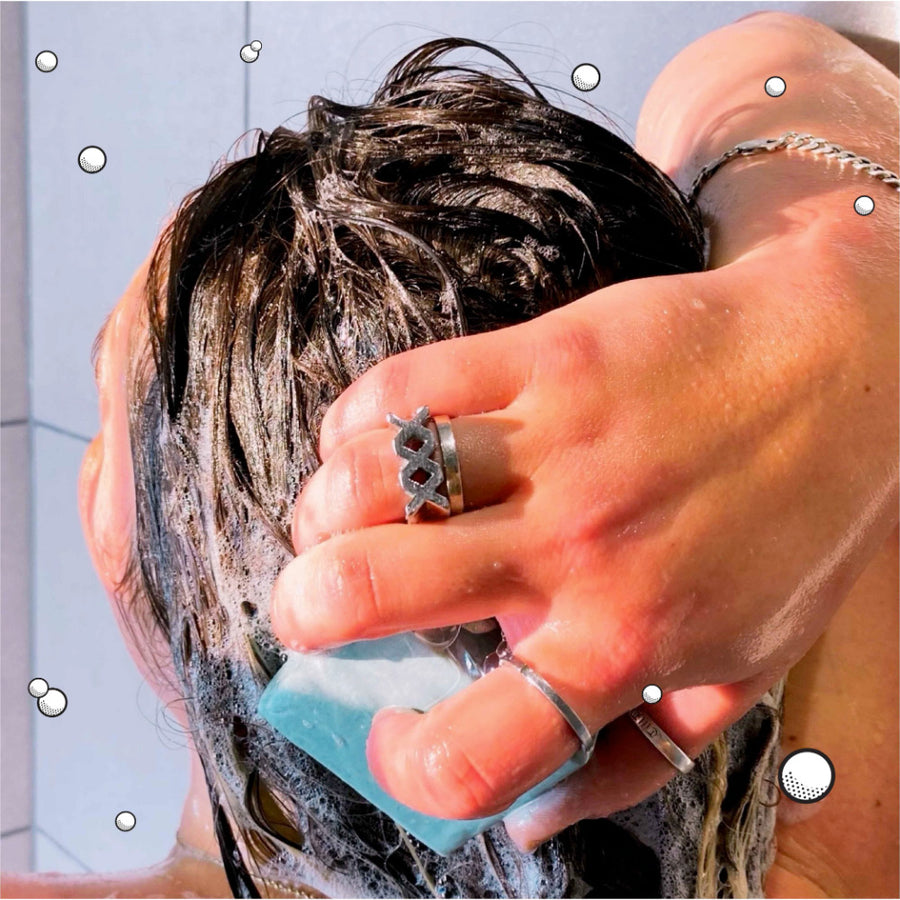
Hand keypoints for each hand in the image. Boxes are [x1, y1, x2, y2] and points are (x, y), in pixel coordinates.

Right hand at [270, 215, 896, 838]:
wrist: (850, 370)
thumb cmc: (798, 523)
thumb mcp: (746, 668)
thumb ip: (634, 762)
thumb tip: (531, 824)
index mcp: (622, 644)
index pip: (471, 753)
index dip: (401, 763)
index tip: (391, 728)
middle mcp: (575, 549)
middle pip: (366, 590)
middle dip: (303, 609)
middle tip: (317, 604)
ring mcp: (553, 444)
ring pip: (364, 479)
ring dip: (319, 512)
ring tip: (339, 518)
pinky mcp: (543, 357)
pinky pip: (400, 389)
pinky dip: (353, 425)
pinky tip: (371, 442)